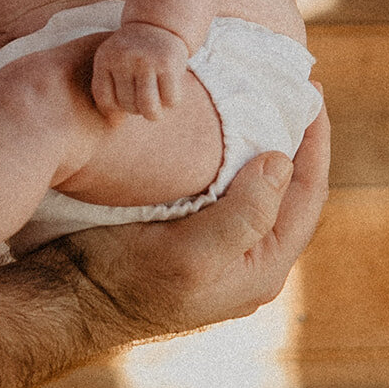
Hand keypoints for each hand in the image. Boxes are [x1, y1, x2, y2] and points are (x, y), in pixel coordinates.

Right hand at [57, 104, 329, 340]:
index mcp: (263, 267)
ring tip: (261, 101)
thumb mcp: (191, 253)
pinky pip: (229, 190)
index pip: (307, 194)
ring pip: (259, 188)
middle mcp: (249, 260)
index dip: (315, 142)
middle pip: (289, 190)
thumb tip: (283, 161)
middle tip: (291, 89)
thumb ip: (243, 214)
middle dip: (294, 139)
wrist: (73, 298)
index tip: (312, 91)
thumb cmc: (128, 279)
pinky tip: (218, 131)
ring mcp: (222, 250)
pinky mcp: (193, 236)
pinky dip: (233, 156)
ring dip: (264, 144)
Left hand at [91, 23, 189, 121]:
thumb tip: (114, 124)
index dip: (115, 108)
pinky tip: (168, 87)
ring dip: (153, 112)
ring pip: (149, 109)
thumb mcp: (112, 63)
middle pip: (128, 106)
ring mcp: (146, 60)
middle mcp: (123, 57)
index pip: (105, 100)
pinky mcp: (168, 64)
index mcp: (105, 57)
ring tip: (154, 100)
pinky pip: (170, 101)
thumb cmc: (133, 54)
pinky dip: (171, 101)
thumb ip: (107, 91)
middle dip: (136, 107)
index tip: (124, 99)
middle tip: (142, 93)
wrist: (158, 25)